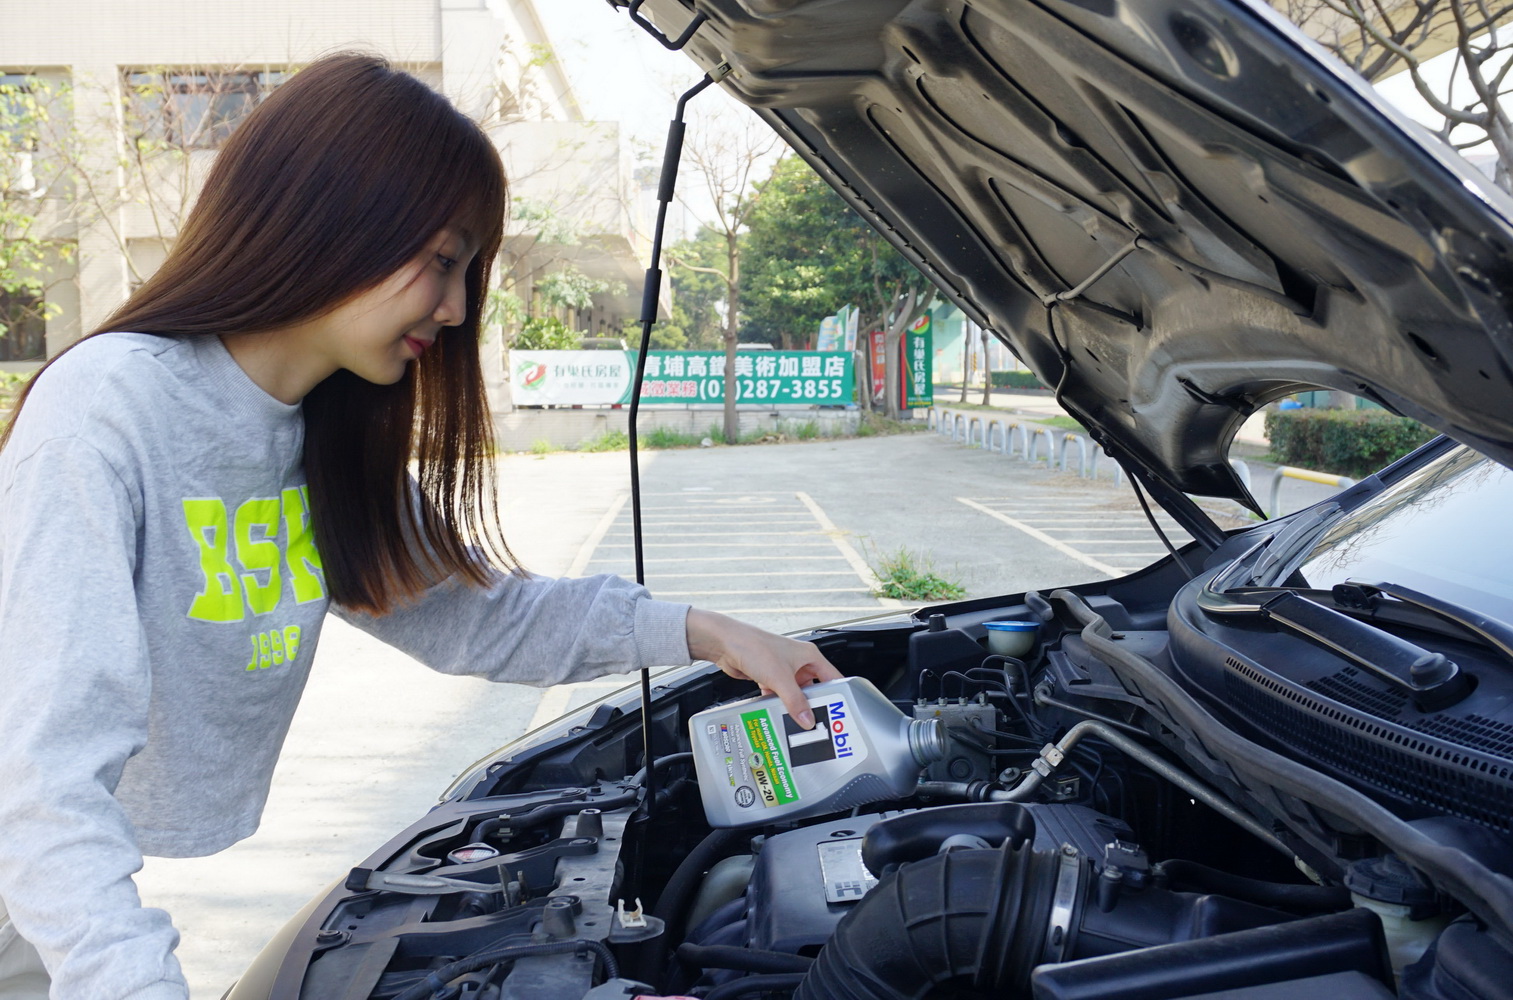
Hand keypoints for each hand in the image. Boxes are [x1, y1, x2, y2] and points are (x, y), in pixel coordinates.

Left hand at [686, 608, 842, 728]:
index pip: (833, 678)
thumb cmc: (754, 646)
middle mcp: (798, 661)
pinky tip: (777, 713)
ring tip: (797, 721)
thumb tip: (807, 720)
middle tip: (817, 721)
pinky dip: (779, 704)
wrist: (726, 643)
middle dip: (813, 704)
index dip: (838, 695)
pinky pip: (780, 694)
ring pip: (795, 693)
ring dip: (794, 706)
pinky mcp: (769, 676)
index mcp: (809, 655)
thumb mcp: (780, 678)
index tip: (839, 713)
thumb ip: (795, 701)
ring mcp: (783, 669)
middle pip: (814, 688)